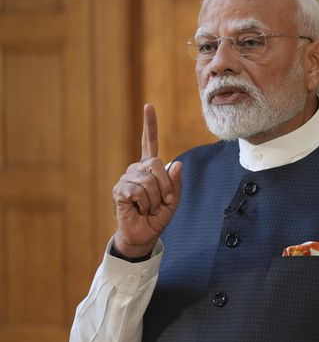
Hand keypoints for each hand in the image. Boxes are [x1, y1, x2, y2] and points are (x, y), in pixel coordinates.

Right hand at [111, 104, 182, 257]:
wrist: (143, 235)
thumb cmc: (157, 217)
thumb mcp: (174, 201)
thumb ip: (176, 184)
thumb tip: (177, 163)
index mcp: (150, 169)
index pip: (149, 143)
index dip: (150, 125)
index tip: (149, 106)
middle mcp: (137, 169)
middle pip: (157, 164)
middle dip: (166, 187)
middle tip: (161, 202)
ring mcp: (126, 178)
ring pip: (149, 181)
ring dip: (155, 199)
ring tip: (148, 207)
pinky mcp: (119, 190)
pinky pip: (138, 191)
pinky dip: (145, 203)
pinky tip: (138, 208)